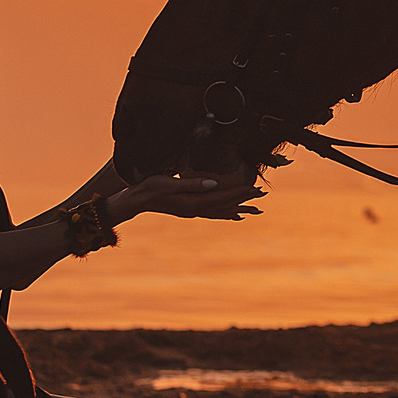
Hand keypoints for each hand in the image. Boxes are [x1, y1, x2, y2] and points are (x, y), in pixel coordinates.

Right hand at [111, 175, 264, 222]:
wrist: (136, 200)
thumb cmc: (150, 187)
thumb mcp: (169, 183)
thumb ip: (191, 183)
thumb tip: (214, 184)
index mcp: (193, 202)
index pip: (222, 197)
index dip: (240, 192)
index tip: (255, 189)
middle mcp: (196, 209)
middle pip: (225, 205)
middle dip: (244, 200)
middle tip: (262, 195)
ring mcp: (192, 211)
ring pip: (221, 211)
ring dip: (238, 207)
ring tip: (254, 208)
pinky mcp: (189, 208)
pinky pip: (212, 212)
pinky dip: (225, 212)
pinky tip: (233, 214)